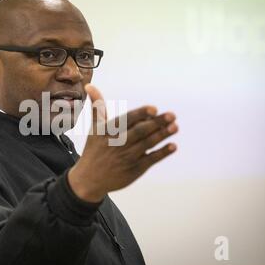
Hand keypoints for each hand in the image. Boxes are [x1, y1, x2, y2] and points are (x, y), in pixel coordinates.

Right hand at [68, 84, 177, 202]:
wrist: (89, 179)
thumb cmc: (94, 149)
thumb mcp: (95, 128)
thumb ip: (97, 106)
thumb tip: (89, 85)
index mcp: (108, 131)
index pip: (127, 120)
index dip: (141, 114)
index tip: (154, 109)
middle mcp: (118, 144)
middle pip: (140, 131)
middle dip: (156, 123)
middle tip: (172, 115)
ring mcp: (127, 157)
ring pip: (147, 144)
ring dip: (162, 135)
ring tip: (175, 127)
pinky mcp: (134, 170)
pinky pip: (150, 160)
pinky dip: (162, 153)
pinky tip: (173, 146)